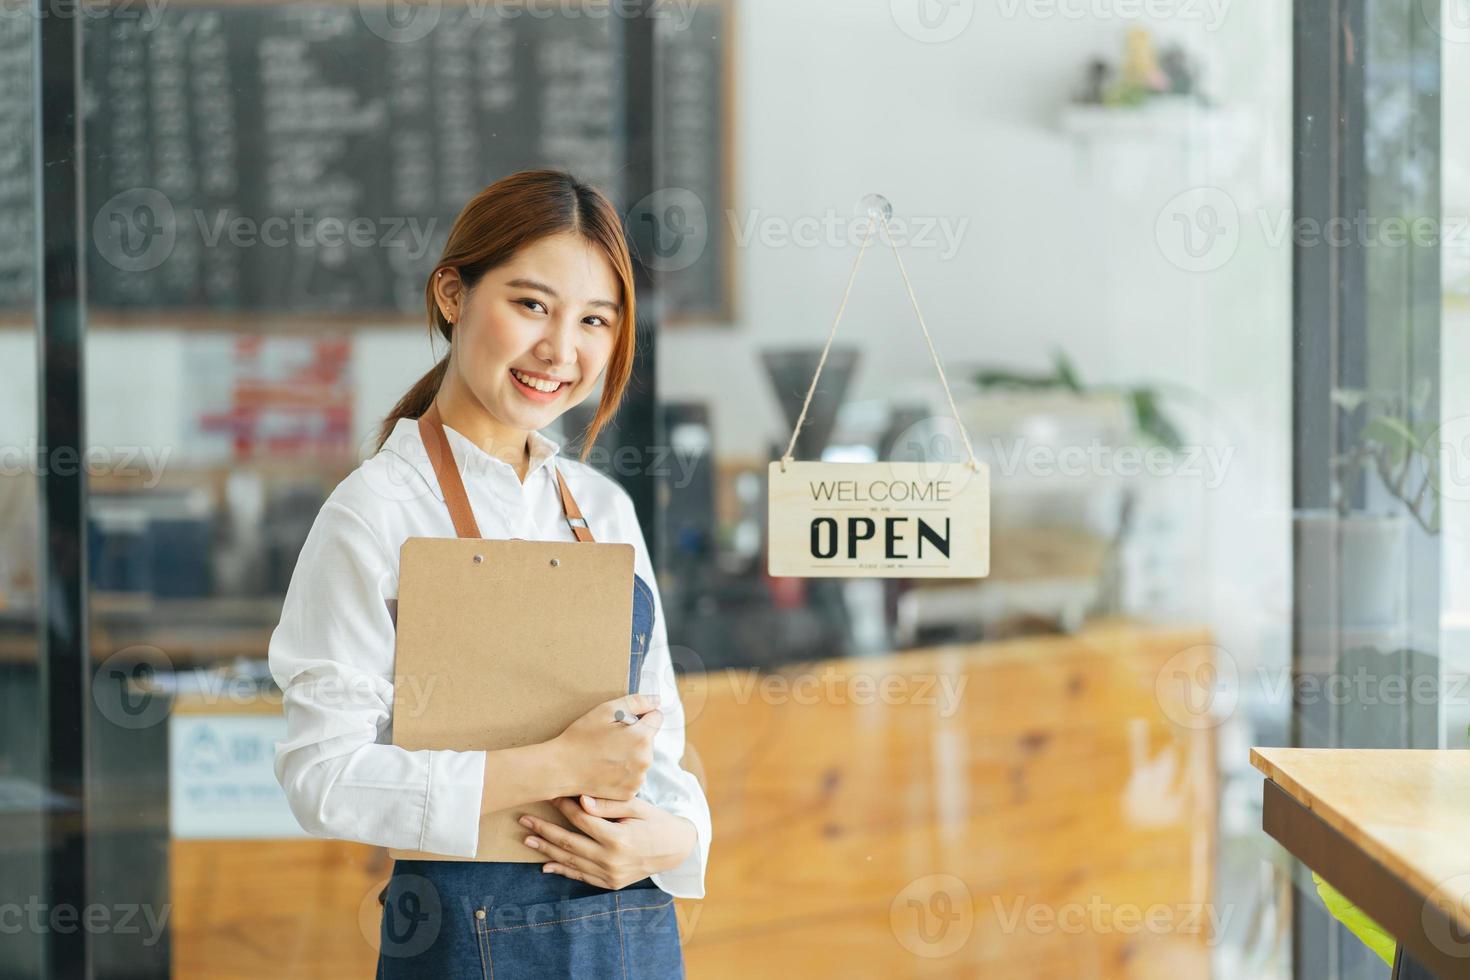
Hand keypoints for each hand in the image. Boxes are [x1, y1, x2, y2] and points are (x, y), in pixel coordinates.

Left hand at [518, 795, 697, 890]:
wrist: (677, 849)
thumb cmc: (657, 821)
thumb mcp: (637, 806)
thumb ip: (609, 804)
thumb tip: (581, 800)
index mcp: (618, 838)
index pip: (582, 819)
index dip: (564, 806)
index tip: (550, 794)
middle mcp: (611, 860)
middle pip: (569, 842)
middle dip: (544, 830)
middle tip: (524, 819)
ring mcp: (610, 875)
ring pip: (571, 861)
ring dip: (547, 850)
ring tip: (528, 839)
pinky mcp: (610, 883)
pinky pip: (581, 876)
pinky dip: (562, 870)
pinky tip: (546, 864)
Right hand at [549, 693, 662, 800]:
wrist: (560, 768)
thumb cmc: (580, 737)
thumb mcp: (605, 711)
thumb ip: (636, 702)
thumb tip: (657, 701)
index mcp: (641, 737)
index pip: (657, 718)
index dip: (642, 715)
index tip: (625, 721)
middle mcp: (645, 760)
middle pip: (649, 739)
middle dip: (635, 736)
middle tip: (610, 738)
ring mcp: (638, 779)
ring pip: (642, 758)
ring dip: (631, 755)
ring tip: (607, 755)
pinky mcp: (629, 793)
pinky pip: (634, 776)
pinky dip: (625, 772)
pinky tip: (607, 769)